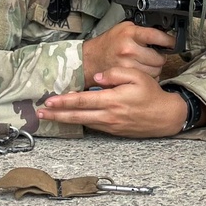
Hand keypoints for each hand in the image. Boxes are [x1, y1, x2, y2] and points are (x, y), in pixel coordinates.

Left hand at [37, 68, 187, 136]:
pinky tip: (71, 118)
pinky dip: (80, 122)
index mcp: (113, 100)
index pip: (83, 101)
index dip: (65, 102)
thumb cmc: (152, 94)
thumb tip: (96, 77)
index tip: (50, 101)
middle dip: (57, 116)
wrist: (165, 116)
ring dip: (65, 120)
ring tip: (49, 117)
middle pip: (77, 116)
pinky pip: (93, 126)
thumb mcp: (137, 76)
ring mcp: (111, 125)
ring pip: (83, 123)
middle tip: (40, 114)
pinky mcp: (113, 131)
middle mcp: (109, 115)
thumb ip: (115, 74)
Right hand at [81, 21, 173, 87]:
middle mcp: (129, 49)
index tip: (172, 42)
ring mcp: (128, 65)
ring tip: (145, 63)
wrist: (90, 60)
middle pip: (159, 57)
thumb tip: (162, 32)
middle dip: (159, 57)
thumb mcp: (124, 28)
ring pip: (156, 70)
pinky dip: (148, 76)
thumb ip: (141, 30)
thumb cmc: (108, 44)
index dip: (169, 40)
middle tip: (153, 54)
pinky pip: (148, 79)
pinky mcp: (127, 77)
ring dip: (155, 68)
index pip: (157, 36)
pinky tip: (140, 71)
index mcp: (130, 34)